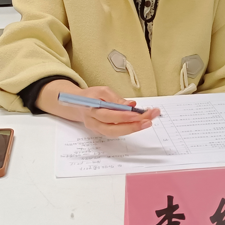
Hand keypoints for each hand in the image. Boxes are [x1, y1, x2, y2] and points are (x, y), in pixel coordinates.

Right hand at [38, 82, 159, 136]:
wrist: (77, 105)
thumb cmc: (90, 96)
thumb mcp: (101, 90)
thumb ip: (115, 98)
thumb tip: (131, 105)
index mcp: (91, 109)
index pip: (108, 115)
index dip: (123, 116)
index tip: (137, 113)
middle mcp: (94, 122)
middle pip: (113, 129)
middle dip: (132, 126)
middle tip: (148, 120)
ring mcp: (98, 129)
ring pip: (116, 133)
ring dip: (133, 128)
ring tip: (148, 121)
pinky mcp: (103, 132)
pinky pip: (117, 132)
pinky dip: (129, 128)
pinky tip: (140, 122)